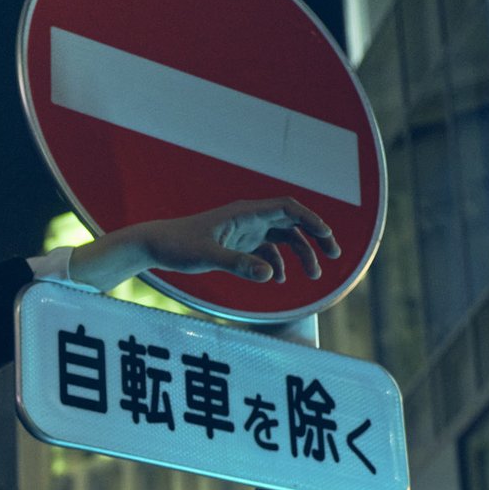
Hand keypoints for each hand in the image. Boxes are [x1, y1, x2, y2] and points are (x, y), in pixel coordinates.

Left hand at [69, 197, 341, 289]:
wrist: (154, 245)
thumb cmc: (177, 246)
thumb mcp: (208, 257)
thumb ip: (239, 265)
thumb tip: (270, 275)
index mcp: (245, 212)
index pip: (288, 208)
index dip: (312, 219)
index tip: (328, 236)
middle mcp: (248, 218)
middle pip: (292, 222)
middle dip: (315, 237)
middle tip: (335, 256)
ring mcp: (243, 230)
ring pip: (282, 238)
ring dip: (300, 255)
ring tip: (314, 277)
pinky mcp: (235, 244)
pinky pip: (265, 251)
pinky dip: (275, 264)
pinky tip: (277, 281)